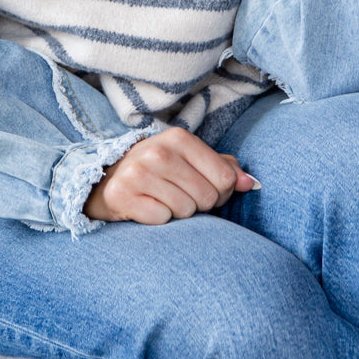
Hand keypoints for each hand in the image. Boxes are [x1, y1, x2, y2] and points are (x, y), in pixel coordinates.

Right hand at [83, 127, 259, 224]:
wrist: (107, 179)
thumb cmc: (159, 172)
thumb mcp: (191, 161)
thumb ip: (225, 169)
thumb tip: (251, 184)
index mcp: (179, 138)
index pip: (225, 177)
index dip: (221, 192)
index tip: (203, 188)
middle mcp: (157, 151)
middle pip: (208, 197)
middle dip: (199, 204)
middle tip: (179, 195)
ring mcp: (137, 172)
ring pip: (186, 210)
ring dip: (178, 212)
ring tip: (162, 200)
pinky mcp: (122, 195)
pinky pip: (162, 219)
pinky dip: (158, 220)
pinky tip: (147, 207)